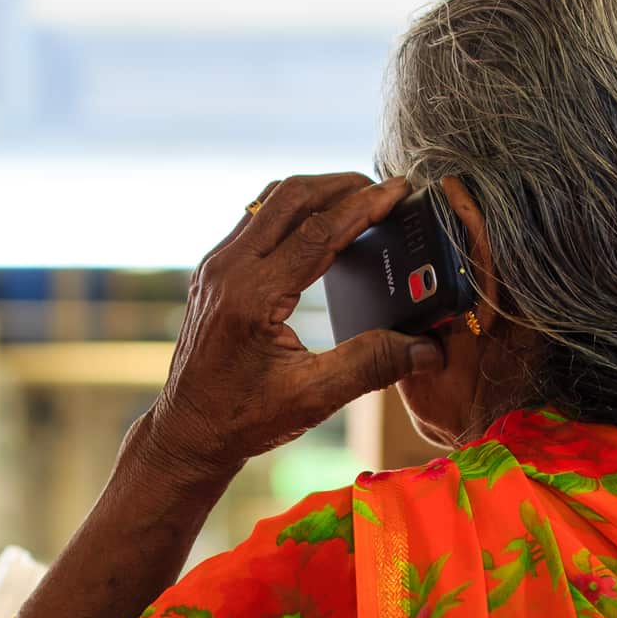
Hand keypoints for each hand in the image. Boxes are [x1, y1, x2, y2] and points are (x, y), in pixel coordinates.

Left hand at [137, 173, 446, 477]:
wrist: (188, 432)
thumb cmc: (243, 419)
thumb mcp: (313, 398)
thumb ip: (372, 366)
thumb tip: (428, 349)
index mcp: (250, 296)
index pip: (317, 232)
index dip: (364, 207)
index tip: (398, 191)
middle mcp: (226, 271)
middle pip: (289, 198)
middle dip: (341, 186)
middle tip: (383, 188)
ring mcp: (215, 267)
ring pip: (269, 203)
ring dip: (315, 194)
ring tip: (357, 199)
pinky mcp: (214, 272)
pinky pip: (256, 222)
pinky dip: (294, 213)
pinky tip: (321, 225)